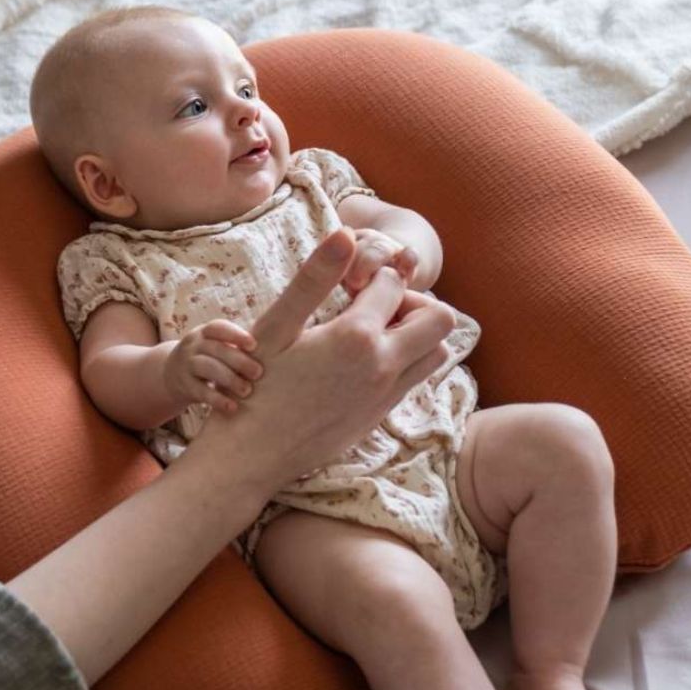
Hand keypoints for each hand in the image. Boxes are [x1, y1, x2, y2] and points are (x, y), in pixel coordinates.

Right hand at [163, 319, 263, 414]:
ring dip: (229, 379)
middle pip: (216, 349)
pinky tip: (232, 407)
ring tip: (247, 391)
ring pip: (207, 368)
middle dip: (239, 361)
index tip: (253, 345)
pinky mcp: (184, 386)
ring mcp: (186, 365)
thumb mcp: (213, 346)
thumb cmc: (206, 358)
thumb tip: (274, 349)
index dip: (236, 335)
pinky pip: (201, 392)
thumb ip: (235, 347)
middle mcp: (193, 346)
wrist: (170, 375)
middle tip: (258, 373)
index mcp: (204, 332)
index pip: (217, 328)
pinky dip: (218, 400)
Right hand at [197, 229, 453, 504]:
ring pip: (436, 354)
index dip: (373, 273)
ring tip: (369, 333)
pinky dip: (402, 362)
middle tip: (372, 306)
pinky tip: (358, 363)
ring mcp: (385, 396)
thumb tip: (346, 233)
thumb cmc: (252, 386)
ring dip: (414, 334)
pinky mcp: (378, 418)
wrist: (249, 456)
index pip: (394, 283)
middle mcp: (383, 367)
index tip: (346, 283)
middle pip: (441, 320)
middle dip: (413, 302)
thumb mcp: (276, 327)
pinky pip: (414, 381)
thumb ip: (315, 278)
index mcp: (357, 336)